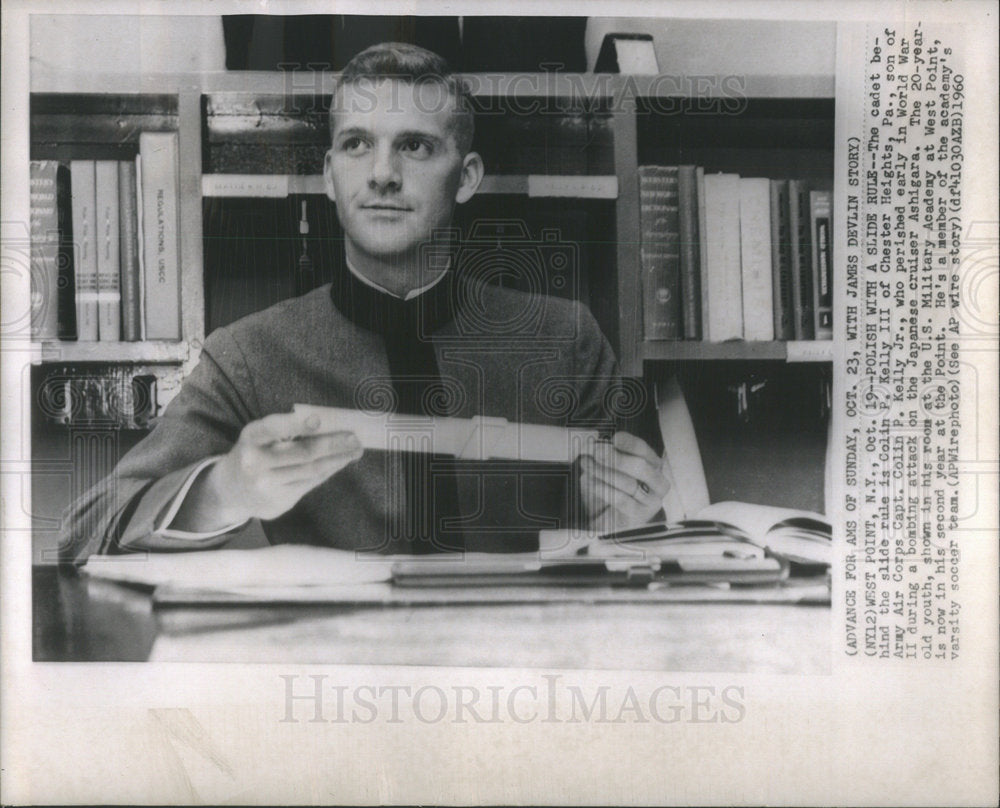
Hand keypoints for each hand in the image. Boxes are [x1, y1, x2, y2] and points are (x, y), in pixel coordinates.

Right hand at [195, 411, 362, 526]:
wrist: (231, 492)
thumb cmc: (254, 454)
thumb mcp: (259, 437)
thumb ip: (286, 430)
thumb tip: (329, 423)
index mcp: (251, 438)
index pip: (273, 428)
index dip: (296, 424)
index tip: (319, 420)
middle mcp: (255, 463)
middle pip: (302, 453)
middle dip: (333, 444)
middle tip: (355, 437)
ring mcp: (267, 486)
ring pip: (311, 470)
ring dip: (338, 459)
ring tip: (355, 450)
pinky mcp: (279, 502)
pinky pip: (311, 483)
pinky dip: (329, 471)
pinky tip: (341, 462)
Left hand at [579, 431, 669, 532]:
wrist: (607, 520)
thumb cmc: (609, 490)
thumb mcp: (607, 469)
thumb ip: (605, 456)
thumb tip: (595, 445)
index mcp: (653, 465)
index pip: (643, 450)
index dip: (628, 443)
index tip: (613, 438)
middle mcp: (658, 482)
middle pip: (640, 466)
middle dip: (615, 457)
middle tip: (595, 451)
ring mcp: (652, 501)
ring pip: (629, 483)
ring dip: (603, 471)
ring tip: (586, 464)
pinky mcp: (640, 515)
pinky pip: (621, 500)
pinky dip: (603, 489)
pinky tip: (591, 481)